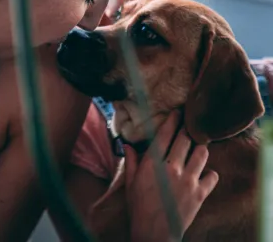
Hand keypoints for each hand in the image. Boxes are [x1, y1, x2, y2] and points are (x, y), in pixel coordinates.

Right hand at [125, 111, 218, 241]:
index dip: (173, 120)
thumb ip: (131, 161)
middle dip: (189, 129)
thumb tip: (127, 145)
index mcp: (153, 163)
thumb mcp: (130, 183)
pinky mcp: (199, 194)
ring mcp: (188, 180)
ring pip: (202, 153)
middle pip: (186, 139)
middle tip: (191, 125)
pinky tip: (204, 174)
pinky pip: (212, 175)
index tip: (178, 112)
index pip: (165, 134)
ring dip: (200, 149)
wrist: (154, 235)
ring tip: (198, 148)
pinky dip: (210, 173)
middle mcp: (172, 168)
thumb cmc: (139, 207)